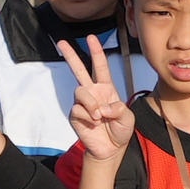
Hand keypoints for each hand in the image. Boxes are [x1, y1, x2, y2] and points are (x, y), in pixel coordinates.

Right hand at [61, 36, 133, 155]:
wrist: (110, 149)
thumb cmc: (120, 131)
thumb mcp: (127, 118)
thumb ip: (118, 109)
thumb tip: (101, 107)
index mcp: (106, 89)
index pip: (100, 67)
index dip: (96, 52)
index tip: (91, 38)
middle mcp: (92, 92)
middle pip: (79, 70)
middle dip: (70, 55)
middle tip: (62, 42)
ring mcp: (82, 103)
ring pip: (80, 91)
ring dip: (90, 103)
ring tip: (98, 116)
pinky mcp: (75, 115)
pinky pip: (78, 109)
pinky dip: (88, 117)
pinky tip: (93, 124)